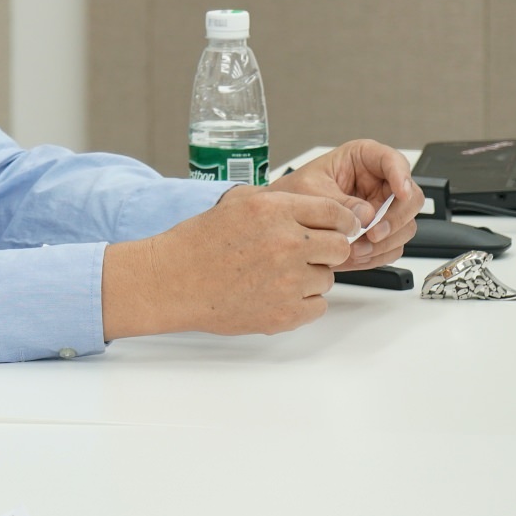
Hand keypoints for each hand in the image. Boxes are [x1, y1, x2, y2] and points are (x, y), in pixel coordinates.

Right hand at [104, 187, 357, 337]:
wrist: (173, 281)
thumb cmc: (199, 243)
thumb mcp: (238, 202)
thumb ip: (281, 201)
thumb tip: (317, 209)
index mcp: (275, 211)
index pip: (336, 213)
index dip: (342, 221)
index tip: (341, 228)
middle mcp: (287, 243)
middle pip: (340, 247)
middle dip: (326, 249)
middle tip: (304, 253)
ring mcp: (288, 281)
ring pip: (327, 279)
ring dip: (309, 277)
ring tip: (275, 275)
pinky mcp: (286, 313)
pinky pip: (318, 306)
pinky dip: (301, 303)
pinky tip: (274, 294)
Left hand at [266, 139, 422, 268]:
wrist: (284, 217)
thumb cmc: (295, 191)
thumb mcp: (311, 190)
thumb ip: (338, 201)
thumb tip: (367, 215)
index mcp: (363, 158)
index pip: (394, 161)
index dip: (402, 175)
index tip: (401, 192)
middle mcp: (379, 182)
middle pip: (411, 198)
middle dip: (395, 219)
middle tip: (374, 234)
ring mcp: (383, 207)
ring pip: (405, 226)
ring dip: (385, 242)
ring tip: (357, 250)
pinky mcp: (381, 230)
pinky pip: (393, 245)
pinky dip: (379, 254)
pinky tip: (358, 256)